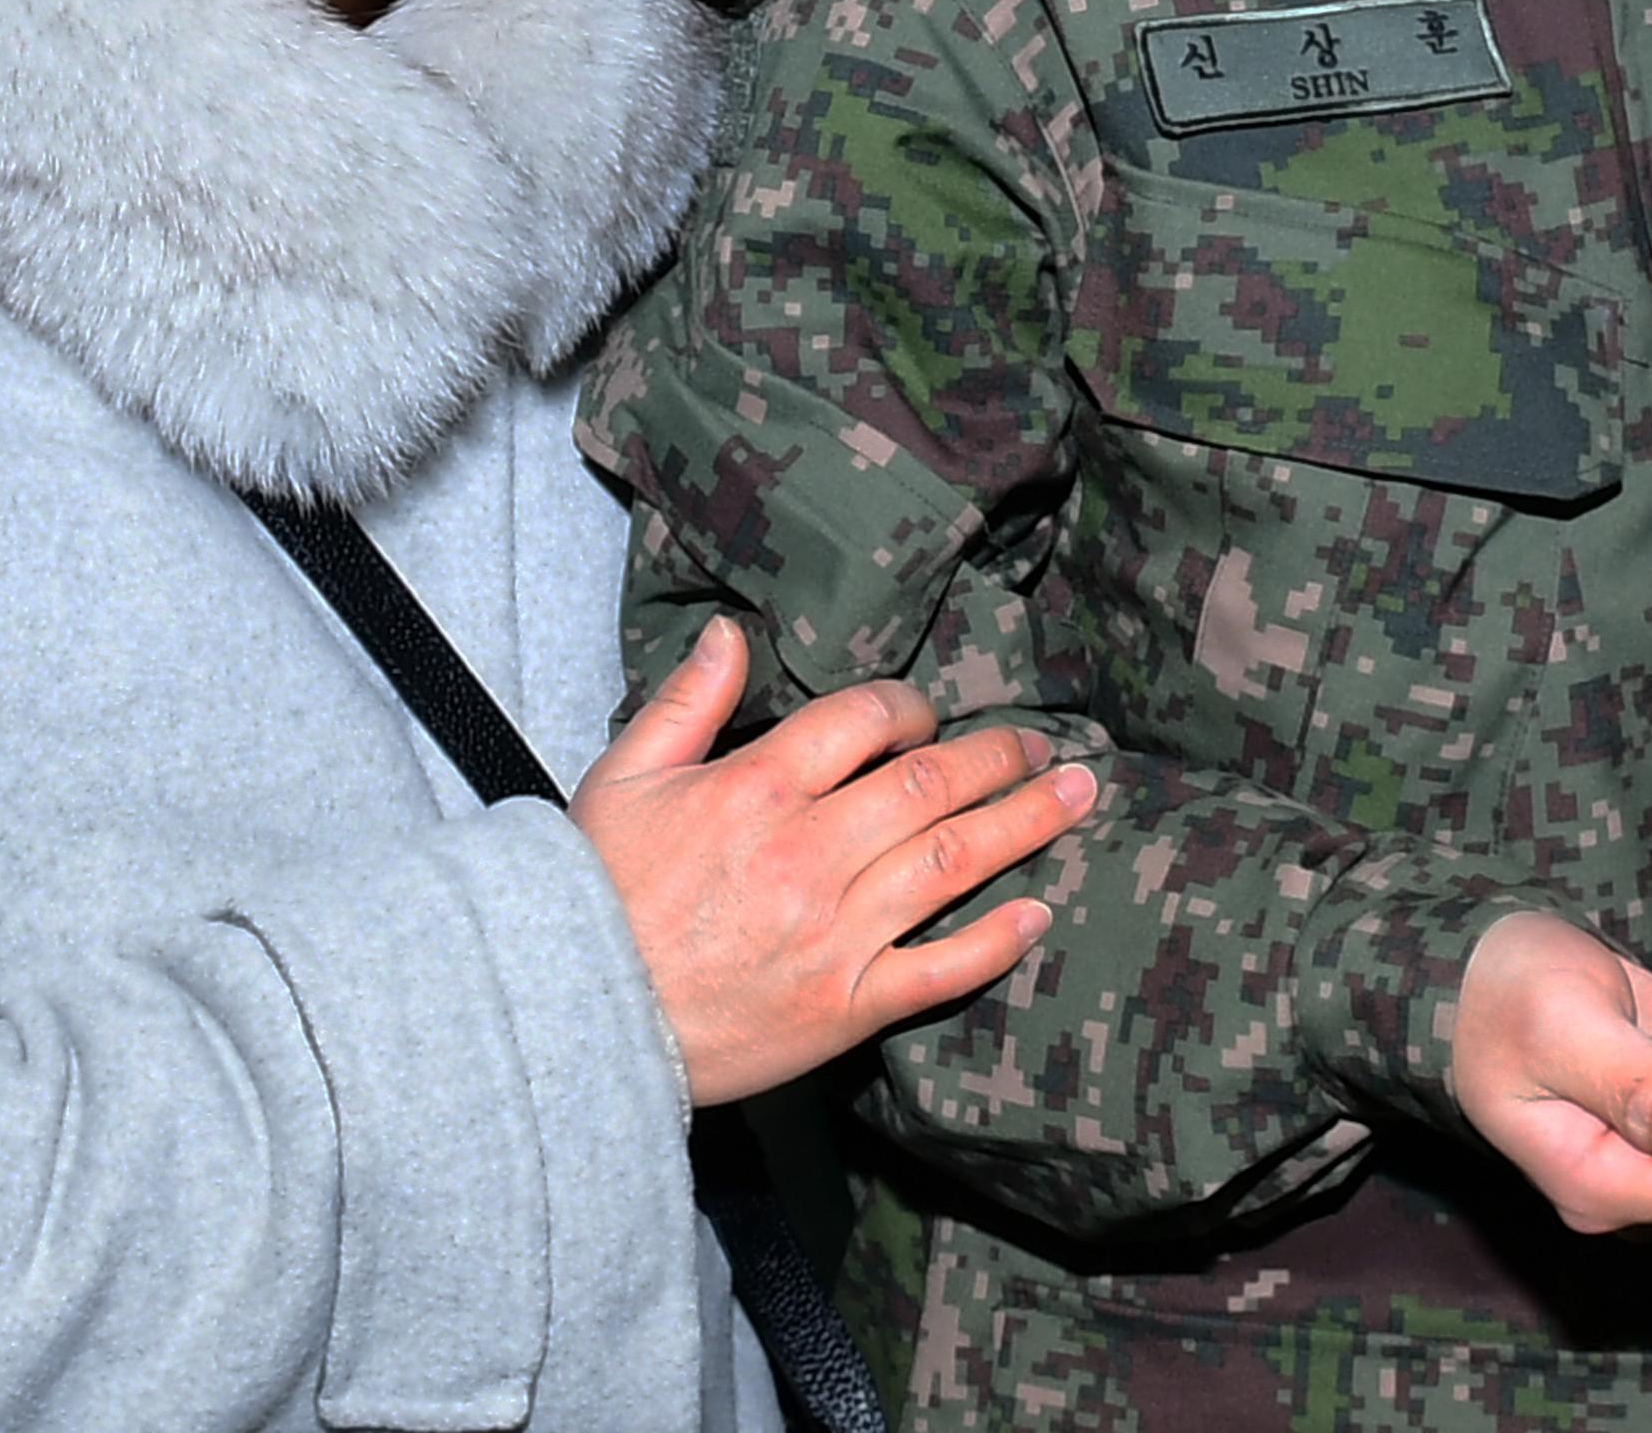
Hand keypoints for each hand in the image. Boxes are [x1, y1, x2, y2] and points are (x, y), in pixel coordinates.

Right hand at [570, 618, 1098, 1105]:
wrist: (575, 1021)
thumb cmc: (595, 895)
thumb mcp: (623, 780)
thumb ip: (687, 701)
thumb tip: (730, 631)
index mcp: (756, 790)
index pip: (863, 721)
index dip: (909, 707)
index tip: (925, 716)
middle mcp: (808, 855)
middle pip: (930, 785)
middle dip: (998, 756)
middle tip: (1040, 746)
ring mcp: (834, 934)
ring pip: (952, 863)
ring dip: (1025, 823)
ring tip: (1076, 795)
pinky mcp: (845, 1007)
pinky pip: (940, 969)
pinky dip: (996, 941)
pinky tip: (1037, 915)